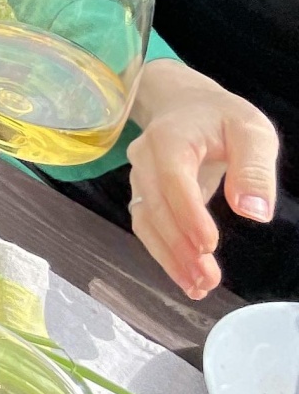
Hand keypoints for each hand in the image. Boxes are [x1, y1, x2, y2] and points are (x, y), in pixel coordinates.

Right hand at [125, 60, 279, 298]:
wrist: (185, 106)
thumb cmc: (222, 118)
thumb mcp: (251, 131)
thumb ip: (255, 168)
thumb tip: (255, 213)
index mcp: (170, 137)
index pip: (173, 178)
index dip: (188, 214)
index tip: (209, 246)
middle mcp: (145, 158)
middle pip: (155, 206)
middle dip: (180, 247)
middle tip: (209, 279)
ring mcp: (139, 178)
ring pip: (146, 222)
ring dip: (169, 257)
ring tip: (199, 287)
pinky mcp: (143, 195)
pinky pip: (147, 227)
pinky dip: (164, 254)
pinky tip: (187, 278)